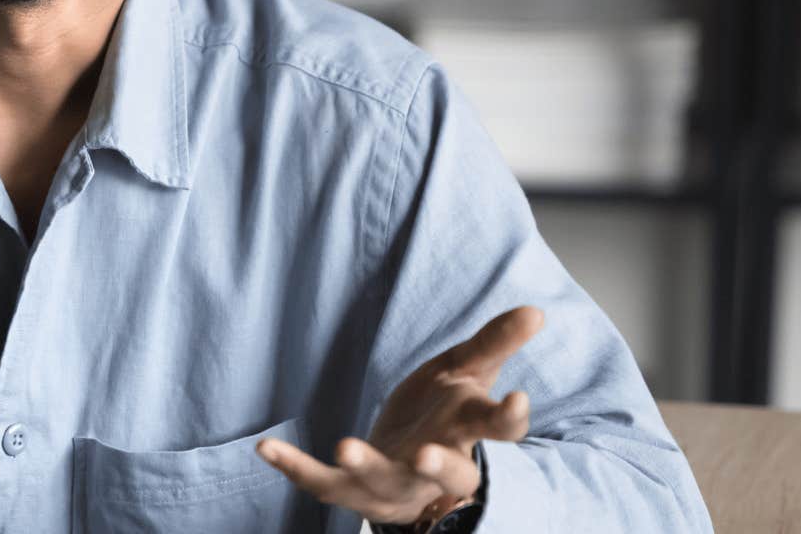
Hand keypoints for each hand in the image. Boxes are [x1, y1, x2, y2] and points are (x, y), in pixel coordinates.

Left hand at [255, 305, 543, 527]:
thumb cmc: (443, 413)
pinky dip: (294, 467)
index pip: (496, 432)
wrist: (409, 465)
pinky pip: (322, 483)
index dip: (507, 419)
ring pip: (383, 484)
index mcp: (467, 433)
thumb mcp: (465, 372)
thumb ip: (494, 344)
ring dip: (365, 467)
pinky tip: (264, 448)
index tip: (516, 399)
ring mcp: (393, 484)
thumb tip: (536, 310)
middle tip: (424, 455)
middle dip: (438, 468)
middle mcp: (435, 466)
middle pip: (448, 474)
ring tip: (345, 446)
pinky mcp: (351, 489)